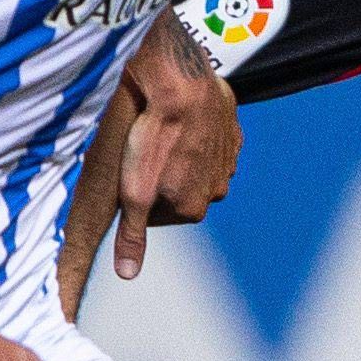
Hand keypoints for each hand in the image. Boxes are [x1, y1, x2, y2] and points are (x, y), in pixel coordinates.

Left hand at [112, 19, 239, 280]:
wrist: (182, 86)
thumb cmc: (154, 138)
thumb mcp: (133, 193)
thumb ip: (132, 235)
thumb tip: (127, 274)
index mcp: (192, 208)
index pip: (162, 214)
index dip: (142, 197)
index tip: (131, 177)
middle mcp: (216, 190)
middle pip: (182, 191)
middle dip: (164, 177)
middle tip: (143, 153)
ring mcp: (228, 160)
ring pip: (198, 166)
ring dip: (181, 156)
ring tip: (161, 133)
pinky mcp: (233, 132)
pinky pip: (212, 141)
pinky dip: (197, 134)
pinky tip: (181, 120)